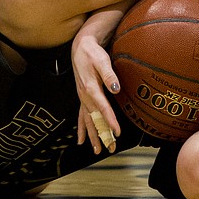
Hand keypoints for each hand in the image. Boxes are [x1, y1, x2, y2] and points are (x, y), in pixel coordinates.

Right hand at [71, 31, 121, 153]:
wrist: (80, 48)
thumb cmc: (93, 54)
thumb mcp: (102, 60)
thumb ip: (109, 75)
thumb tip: (115, 88)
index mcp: (91, 89)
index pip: (103, 108)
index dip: (110, 121)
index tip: (117, 132)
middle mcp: (85, 96)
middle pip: (94, 119)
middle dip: (102, 134)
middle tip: (109, 148)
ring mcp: (82, 98)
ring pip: (87, 121)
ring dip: (92, 135)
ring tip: (96, 150)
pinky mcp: (82, 97)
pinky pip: (81, 117)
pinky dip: (82, 129)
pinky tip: (81, 140)